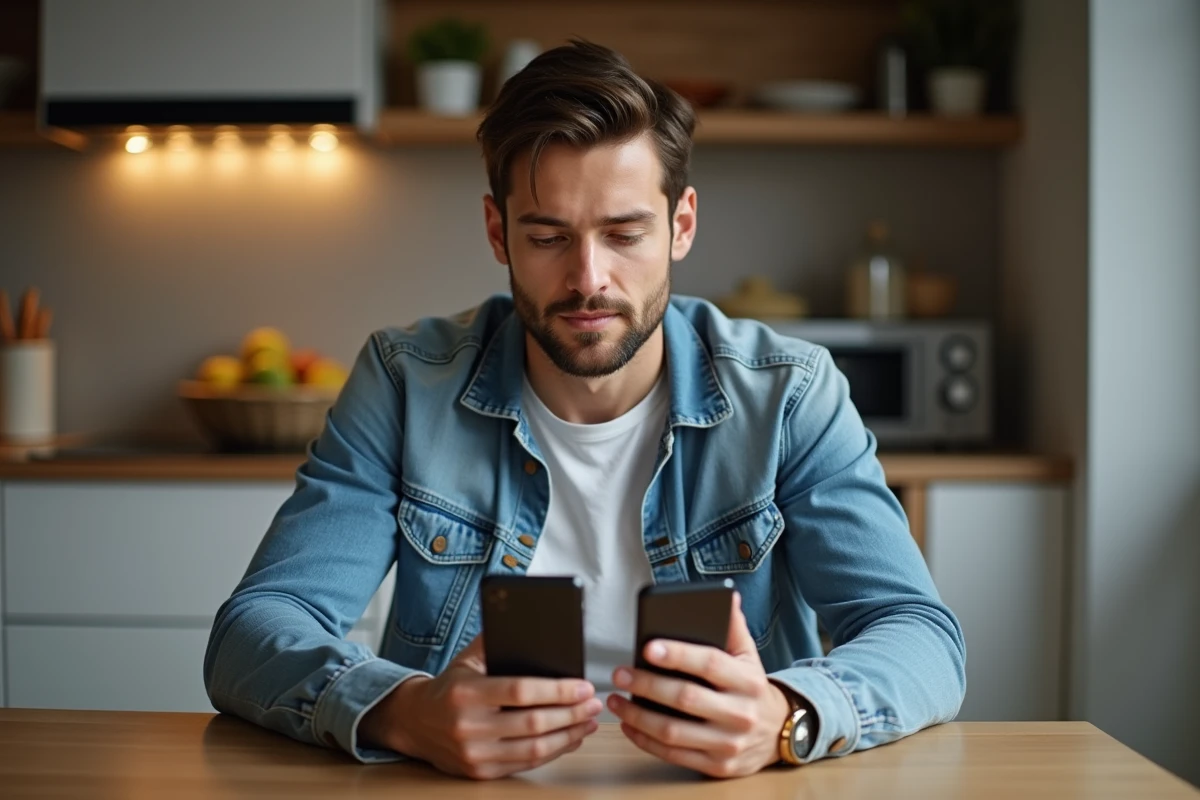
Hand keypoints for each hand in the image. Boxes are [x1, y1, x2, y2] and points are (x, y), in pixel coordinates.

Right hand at [359, 635, 601, 779]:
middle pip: (533, 723)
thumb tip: (533, 619)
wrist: (414, 723)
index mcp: (465, 693)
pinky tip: (571, 738)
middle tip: (594, 703)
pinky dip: (554, 752)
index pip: (521, 691)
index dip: (558, 690)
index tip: (584, 686)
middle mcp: (468, 726)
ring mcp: (474, 754)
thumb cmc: (448, 687)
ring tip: (589, 721)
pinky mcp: (480, 773)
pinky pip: (526, 764)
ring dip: (569, 735)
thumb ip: (496, 641)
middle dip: (572, 713)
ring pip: (534, 749)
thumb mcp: (467, 659)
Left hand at [607, 592, 792, 777]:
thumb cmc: (751, 687)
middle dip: (647, 685)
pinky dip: (645, 740)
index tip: (648, 648)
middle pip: (686, 698)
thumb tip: (725, 595)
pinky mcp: (716, 765)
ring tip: (616, 700)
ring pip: (674, 731)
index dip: (678, 655)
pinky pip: (673, 754)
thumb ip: (733, 626)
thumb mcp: (749, 655)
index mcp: (748, 680)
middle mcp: (740, 713)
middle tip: (620, 673)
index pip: (710, 664)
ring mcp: (728, 743)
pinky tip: (629, 725)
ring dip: (638, 716)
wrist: (776, 732)